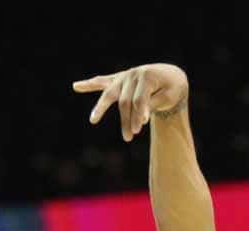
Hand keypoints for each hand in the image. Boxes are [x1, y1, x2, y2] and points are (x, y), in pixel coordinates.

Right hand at [72, 64, 188, 141]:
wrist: (171, 75)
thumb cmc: (172, 88)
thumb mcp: (170, 96)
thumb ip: (154, 104)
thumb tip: (141, 118)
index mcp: (147, 76)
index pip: (139, 100)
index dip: (139, 115)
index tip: (139, 128)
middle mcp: (133, 75)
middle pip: (125, 101)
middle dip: (127, 120)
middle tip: (129, 138)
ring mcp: (124, 77)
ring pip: (110, 93)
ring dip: (101, 108)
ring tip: (93, 120)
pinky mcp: (119, 79)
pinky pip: (103, 81)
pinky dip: (90, 84)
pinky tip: (76, 86)